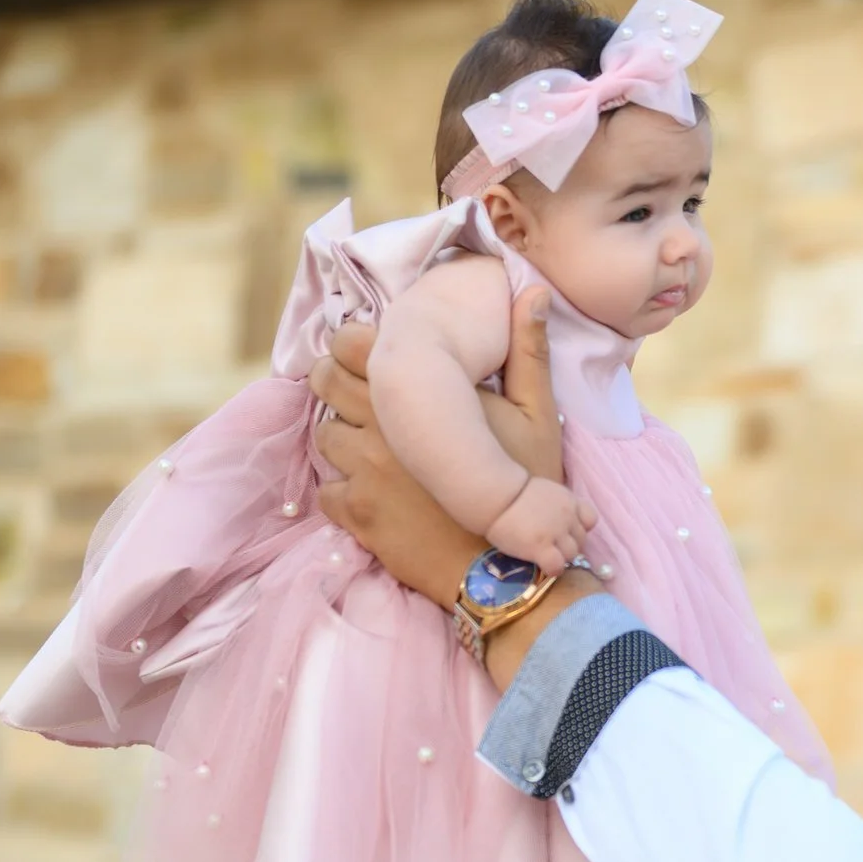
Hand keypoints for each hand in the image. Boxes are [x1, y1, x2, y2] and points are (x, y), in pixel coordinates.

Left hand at [310, 288, 594, 602]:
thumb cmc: (526, 488)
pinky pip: (326, 489)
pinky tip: (372, 490)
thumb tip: (533, 293)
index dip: (354, 345)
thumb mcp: (538, 417)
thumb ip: (528, 351)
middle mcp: (380, 428)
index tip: (370, 356)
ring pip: (324, 434)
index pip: (351, 344)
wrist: (507, 568)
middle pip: (324, 383)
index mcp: (417, 396)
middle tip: (363, 395)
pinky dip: (343, 488)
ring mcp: (362, 472)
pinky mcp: (355, 514)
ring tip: (372, 444)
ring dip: (342, 436)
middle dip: (336, 382)